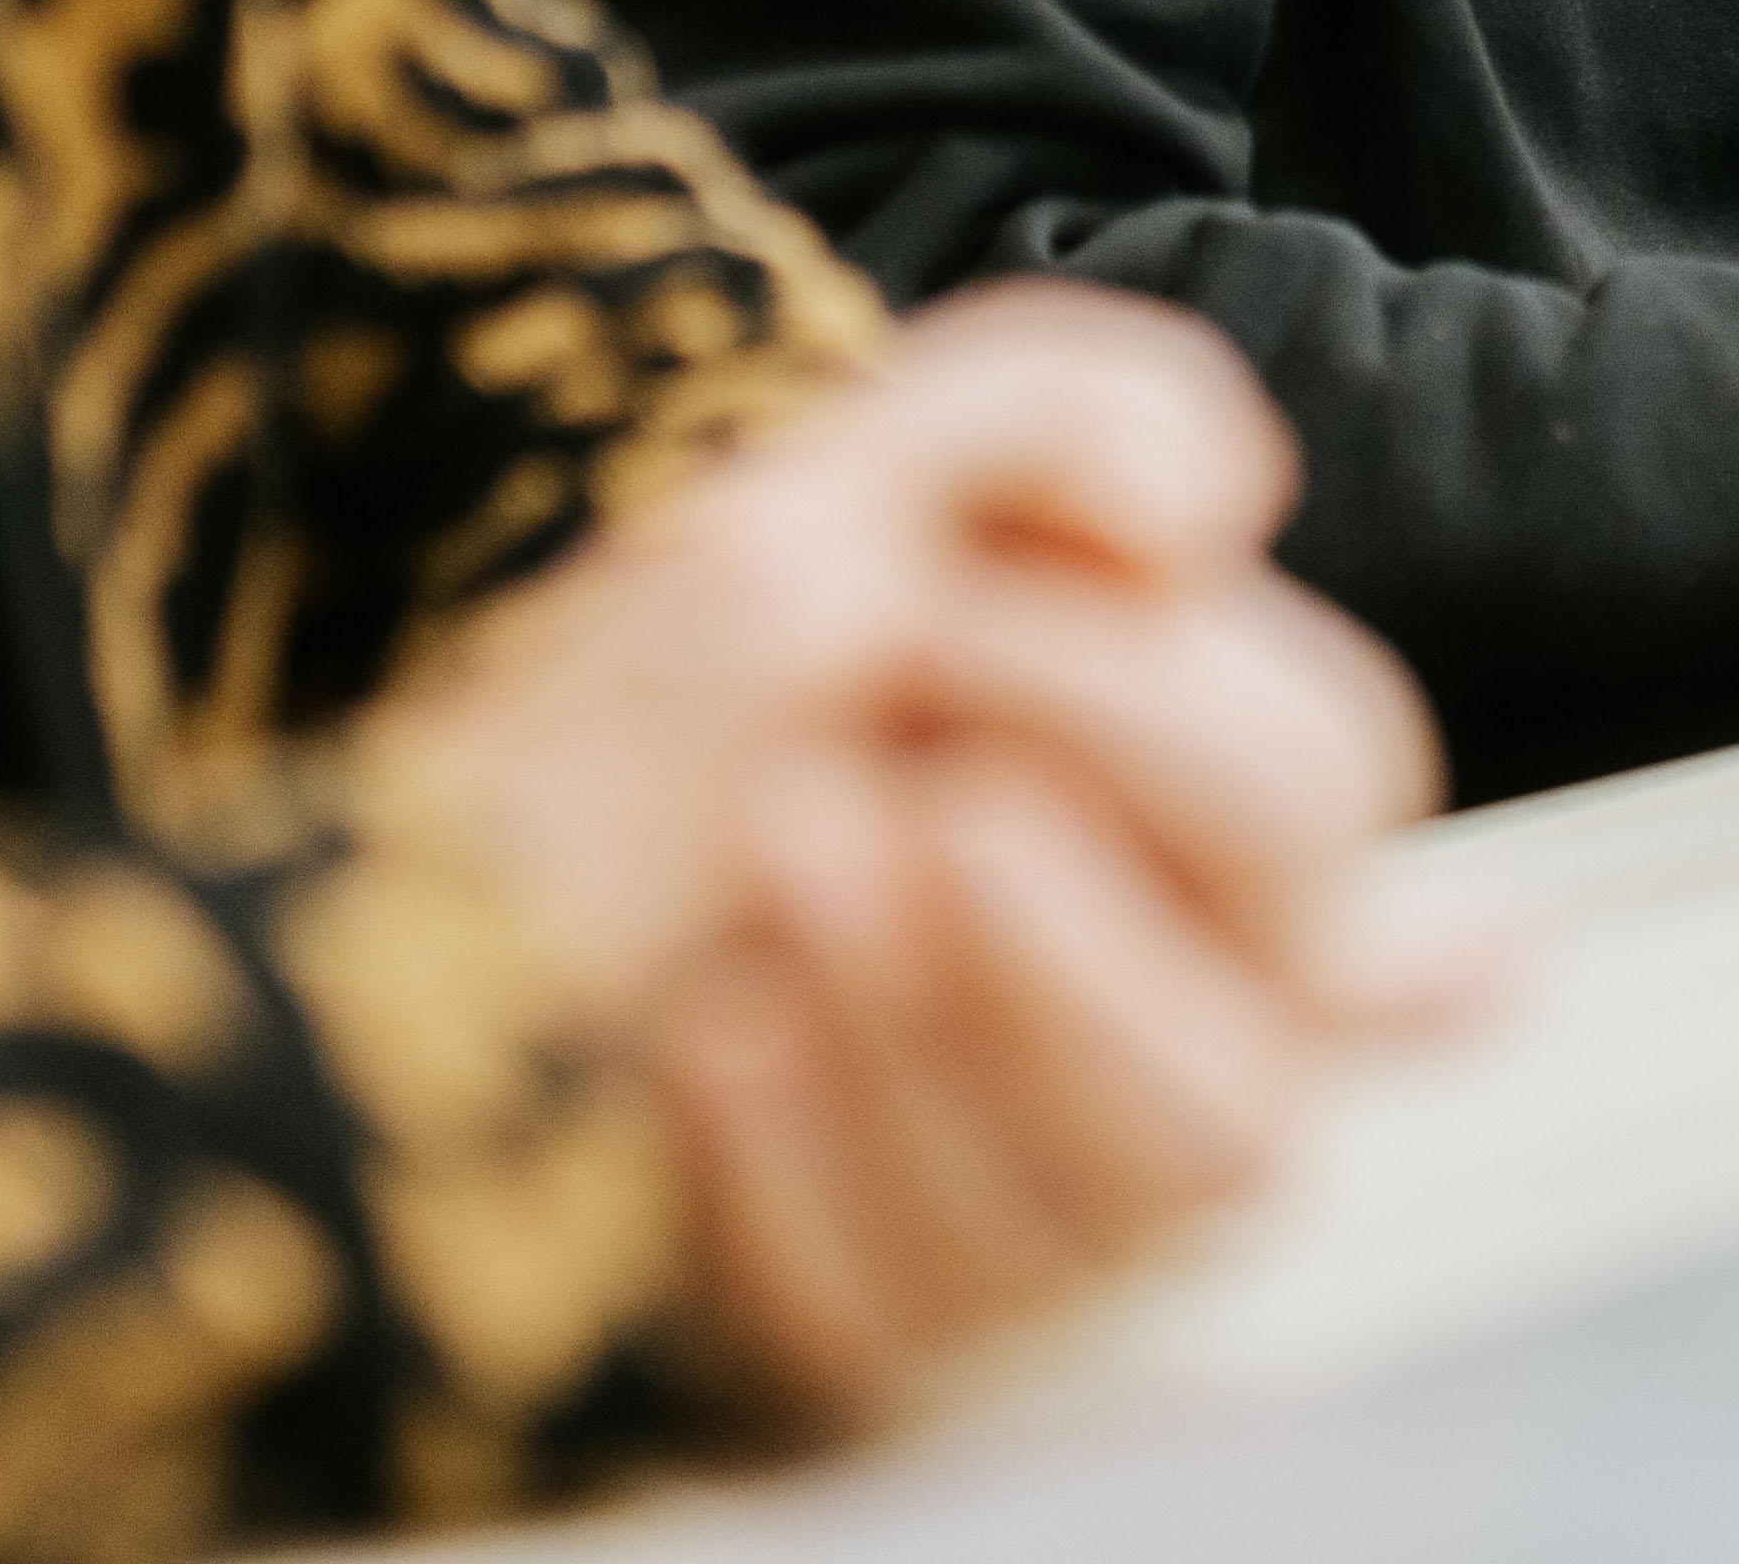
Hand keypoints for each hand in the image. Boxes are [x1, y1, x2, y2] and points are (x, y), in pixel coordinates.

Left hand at [357, 286, 1472, 1418]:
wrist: (410, 906)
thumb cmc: (658, 705)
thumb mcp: (831, 489)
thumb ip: (1067, 415)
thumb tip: (1210, 508)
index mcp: (1197, 810)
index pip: (1329, 776)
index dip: (1155, 703)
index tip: (938, 621)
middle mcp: (1175, 1020)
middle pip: (1273, 1044)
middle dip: (1053, 927)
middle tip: (848, 800)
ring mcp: (1046, 1204)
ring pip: (1119, 1205)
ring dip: (930, 1034)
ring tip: (765, 881)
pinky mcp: (908, 1323)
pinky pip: (920, 1308)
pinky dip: (793, 1168)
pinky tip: (695, 1051)